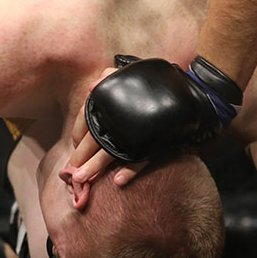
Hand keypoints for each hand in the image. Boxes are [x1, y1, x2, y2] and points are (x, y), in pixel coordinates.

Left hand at [62, 66, 145, 196]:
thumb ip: (108, 78)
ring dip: (96, 166)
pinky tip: (118, 181)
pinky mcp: (155, 142)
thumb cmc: (148, 87)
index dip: (78, 133)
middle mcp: (122, 116)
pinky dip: (130, 170)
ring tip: (83, 178)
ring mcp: (137, 131)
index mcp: (112, 100)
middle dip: (81, 155)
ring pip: (112, 152)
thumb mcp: (126, 76)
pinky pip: (142, 158)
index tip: (75, 145)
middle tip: (73, 172)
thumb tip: (91, 87)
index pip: (87, 116)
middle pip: (95, 138)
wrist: (184, 93)